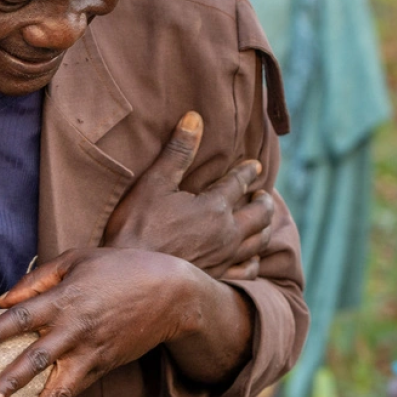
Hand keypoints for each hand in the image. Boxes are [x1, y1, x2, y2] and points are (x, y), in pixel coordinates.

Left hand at [0, 247, 203, 396]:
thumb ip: (37, 279)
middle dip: (11, 384)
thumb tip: (3, 300)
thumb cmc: (118, 268)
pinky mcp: (102, 367)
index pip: (22, 318)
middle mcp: (74, 330)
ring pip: (58, 392)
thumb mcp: (76, 260)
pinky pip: (73, 392)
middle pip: (36, 361)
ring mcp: (90, 353)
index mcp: (64, 299)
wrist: (170, 293)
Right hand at [103, 111, 272, 281]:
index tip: (255, 165)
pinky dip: (255, 261)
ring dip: (265, 227)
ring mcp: (225, 258)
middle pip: (260, 214)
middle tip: (263, 194)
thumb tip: (194, 117)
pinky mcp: (218, 278)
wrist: (131, 278)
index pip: (239, 183)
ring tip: (263, 220)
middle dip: (265, 200)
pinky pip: (249, 271)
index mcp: (214, 206)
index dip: (248, 171)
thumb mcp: (154, 183)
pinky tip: (252, 257)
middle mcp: (227, 233)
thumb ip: (178, 151)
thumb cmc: (136, 227)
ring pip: (260, 241)